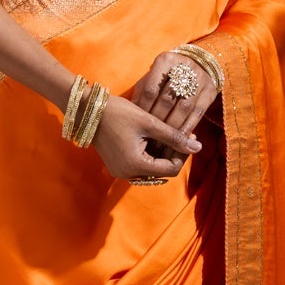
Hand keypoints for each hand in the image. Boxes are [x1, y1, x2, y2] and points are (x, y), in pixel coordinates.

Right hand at [88, 91, 202, 182]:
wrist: (87, 110)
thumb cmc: (118, 112)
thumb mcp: (149, 123)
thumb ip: (174, 136)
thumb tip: (198, 147)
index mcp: (136, 165)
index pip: (171, 169)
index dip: (183, 154)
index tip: (189, 136)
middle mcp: (128, 174)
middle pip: (162, 170)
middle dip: (174, 153)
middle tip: (183, 133)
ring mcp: (121, 171)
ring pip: (152, 167)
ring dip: (163, 152)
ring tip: (170, 133)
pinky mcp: (117, 165)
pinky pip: (141, 164)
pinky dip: (151, 153)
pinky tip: (155, 136)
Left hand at [130, 51, 218, 154]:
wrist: (199, 64)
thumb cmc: (167, 75)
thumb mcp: (153, 76)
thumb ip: (142, 92)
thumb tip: (131, 114)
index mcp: (165, 60)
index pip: (150, 90)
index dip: (143, 109)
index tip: (137, 125)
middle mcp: (184, 67)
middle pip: (167, 99)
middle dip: (157, 121)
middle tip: (148, 138)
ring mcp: (200, 79)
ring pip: (183, 108)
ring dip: (172, 128)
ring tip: (161, 142)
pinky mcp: (210, 91)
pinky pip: (197, 114)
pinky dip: (187, 128)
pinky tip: (178, 139)